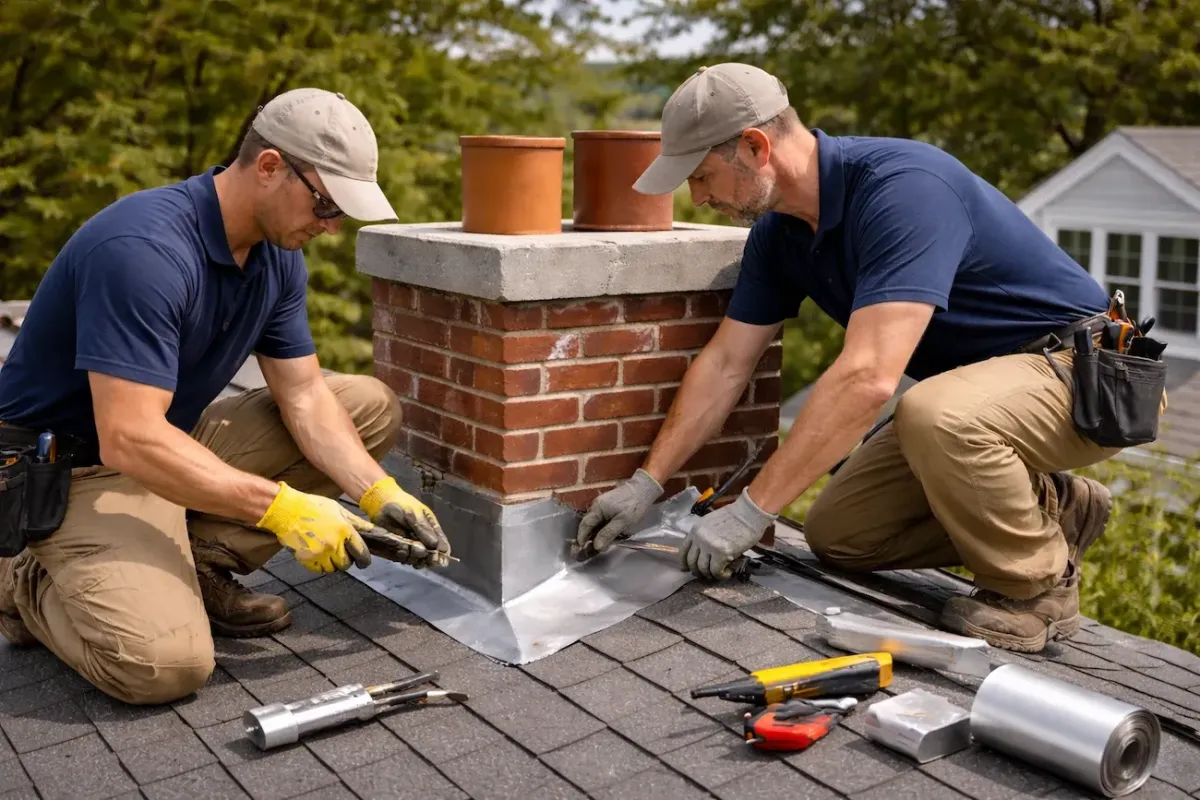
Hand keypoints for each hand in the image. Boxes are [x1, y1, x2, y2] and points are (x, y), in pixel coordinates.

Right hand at [257, 482, 372, 573]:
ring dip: (332, 563)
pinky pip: (318, 569)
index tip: (363, 562)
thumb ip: (355, 522)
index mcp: (344, 530)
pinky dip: (320, 565)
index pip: (361, 551)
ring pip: (333, 568)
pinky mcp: (306, 559)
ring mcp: (320, 553)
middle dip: (346, 560)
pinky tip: (318, 555)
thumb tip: (372, 530)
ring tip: (328, 553)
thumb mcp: (338, 509)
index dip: (364, 559)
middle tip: (342, 554)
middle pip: (346, 563)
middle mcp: (334, 544)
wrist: (287, 510)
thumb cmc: (313, 506)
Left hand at [358, 477, 450, 566]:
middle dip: (429, 559)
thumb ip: (424, 529)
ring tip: (413, 557)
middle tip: (424, 558)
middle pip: (431, 554)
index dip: (442, 553)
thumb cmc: (402, 505)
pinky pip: (405, 557)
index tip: (439, 559)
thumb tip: (435, 545)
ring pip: (418, 558)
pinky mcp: (400, 548)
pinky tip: (402, 554)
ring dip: (417, 560)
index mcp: (432, 529)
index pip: (442, 544)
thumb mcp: (415, 514)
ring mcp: (412, 545)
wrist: (382, 503)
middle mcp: (424, 539)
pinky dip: (404, 558)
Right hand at [574, 469, 662, 559]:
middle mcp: (596, 505)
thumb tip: (596, 546)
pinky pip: (600, 518)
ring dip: (595, 532)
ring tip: (598, 543)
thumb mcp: (623, 522)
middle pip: (588, 523)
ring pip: (595, 521)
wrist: (643, 489)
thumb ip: (608, 533)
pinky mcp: (608, 504)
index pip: (585, 525)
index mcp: (597, 508)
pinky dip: (601, 527)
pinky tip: (606, 533)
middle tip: (590, 549)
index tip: (581, 548)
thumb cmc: (634, 506)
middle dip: (587, 536)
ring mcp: (602, 503)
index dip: (582, 537)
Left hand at [679, 488, 775, 579]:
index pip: (683, 550)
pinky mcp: (721, 553)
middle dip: (697, 571)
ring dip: (710, 575)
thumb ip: (705, 536)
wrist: (749, 513)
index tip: (686, 570)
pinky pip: (716, 571)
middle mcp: (699, 538)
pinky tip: (728, 572)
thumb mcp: (712, 523)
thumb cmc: (735, 516)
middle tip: (705, 576)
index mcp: (695, 530)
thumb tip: (704, 552)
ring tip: (718, 574)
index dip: (683, 563)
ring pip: (703, 568)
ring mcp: (709, 546)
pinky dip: (721, 575)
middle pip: (692, 562)